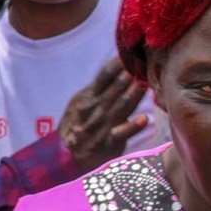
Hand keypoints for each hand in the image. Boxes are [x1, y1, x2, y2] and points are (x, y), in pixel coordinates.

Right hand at [58, 58, 148, 172]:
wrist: (63, 158)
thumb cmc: (76, 128)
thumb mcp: (80, 105)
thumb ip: (97, 91)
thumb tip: (115, 72)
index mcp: (87, 98)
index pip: (104, 76)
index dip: (119, 64)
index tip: (132, 52)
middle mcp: (94, 109)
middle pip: (115, 88)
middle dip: (131, 75)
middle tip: (146, 61)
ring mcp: (101, 126)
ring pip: (121, 106)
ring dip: (134, 94)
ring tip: (146, 82)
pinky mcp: (108, 143)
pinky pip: (120, 134)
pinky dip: (132, 127)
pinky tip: (144, 119)